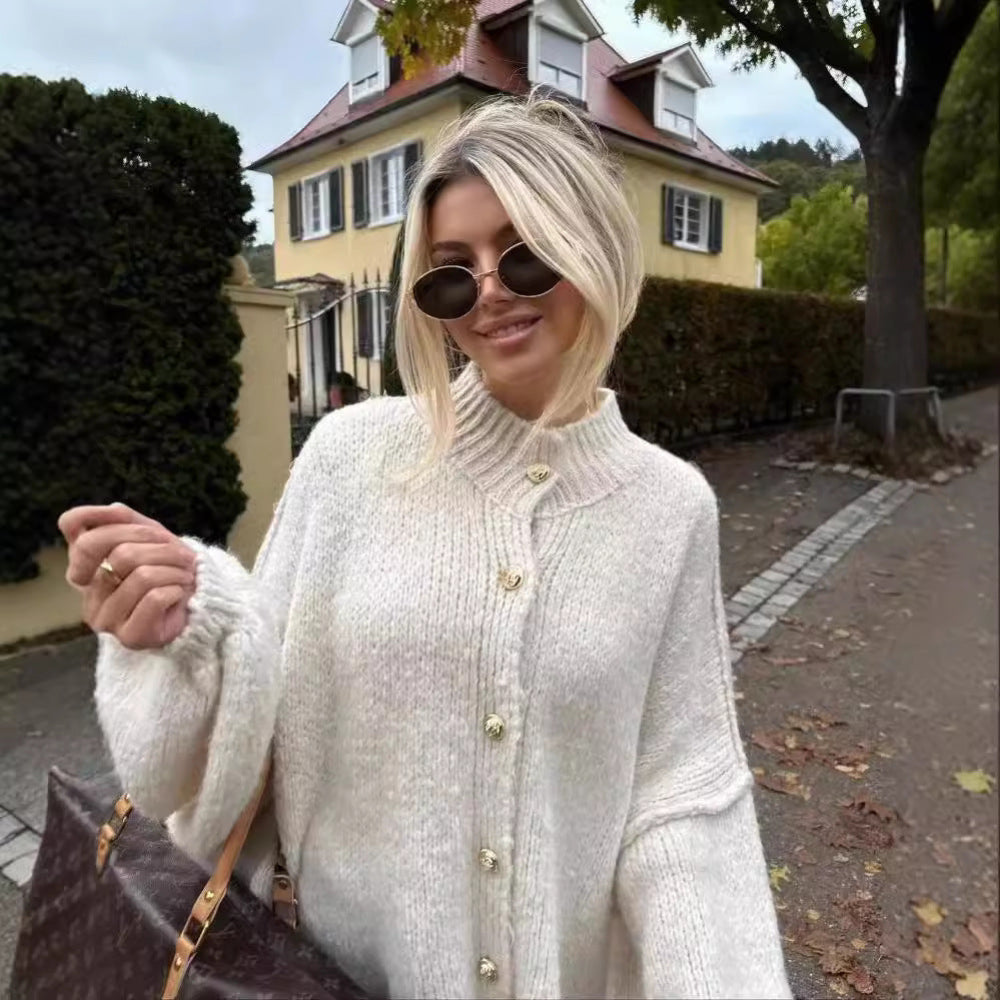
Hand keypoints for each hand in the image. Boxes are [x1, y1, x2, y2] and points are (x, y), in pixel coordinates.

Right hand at [58, 504, 197, 649]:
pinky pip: (155, 598)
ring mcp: (105, 618)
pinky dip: (176, 589)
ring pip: (142, 576)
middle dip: (161, 547)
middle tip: (183, 555)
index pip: (77, 532)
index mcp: (86, 565)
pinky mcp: (128, 636)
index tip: (143, 526)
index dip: (106, 519)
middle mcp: (89, 593)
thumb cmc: (168, 567)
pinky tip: (180, 593)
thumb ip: (124, 519)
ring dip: (175, 570)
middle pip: (121, 553)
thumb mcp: (148, 535)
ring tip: (185, 575)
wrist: (197, 602)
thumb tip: (112, 508)